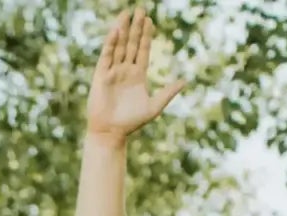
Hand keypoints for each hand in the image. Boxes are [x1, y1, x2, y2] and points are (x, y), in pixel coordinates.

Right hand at [85, 7, 184, 141]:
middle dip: (136, 27)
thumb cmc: (132, 122)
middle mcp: (125, 70)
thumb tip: (185, 81)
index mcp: (138, 75)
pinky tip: (115, 31)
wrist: (111, 132)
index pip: (143, 50)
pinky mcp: (101, 76)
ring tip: (126, 14)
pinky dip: (111, 44)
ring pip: (119, 46)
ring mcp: (113, 71)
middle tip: (140, 9)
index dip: (147, 35)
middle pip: (132, 44)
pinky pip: (106, 56)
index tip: (150, 20)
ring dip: (122, 30)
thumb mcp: (154, 106)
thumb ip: (168, 93)